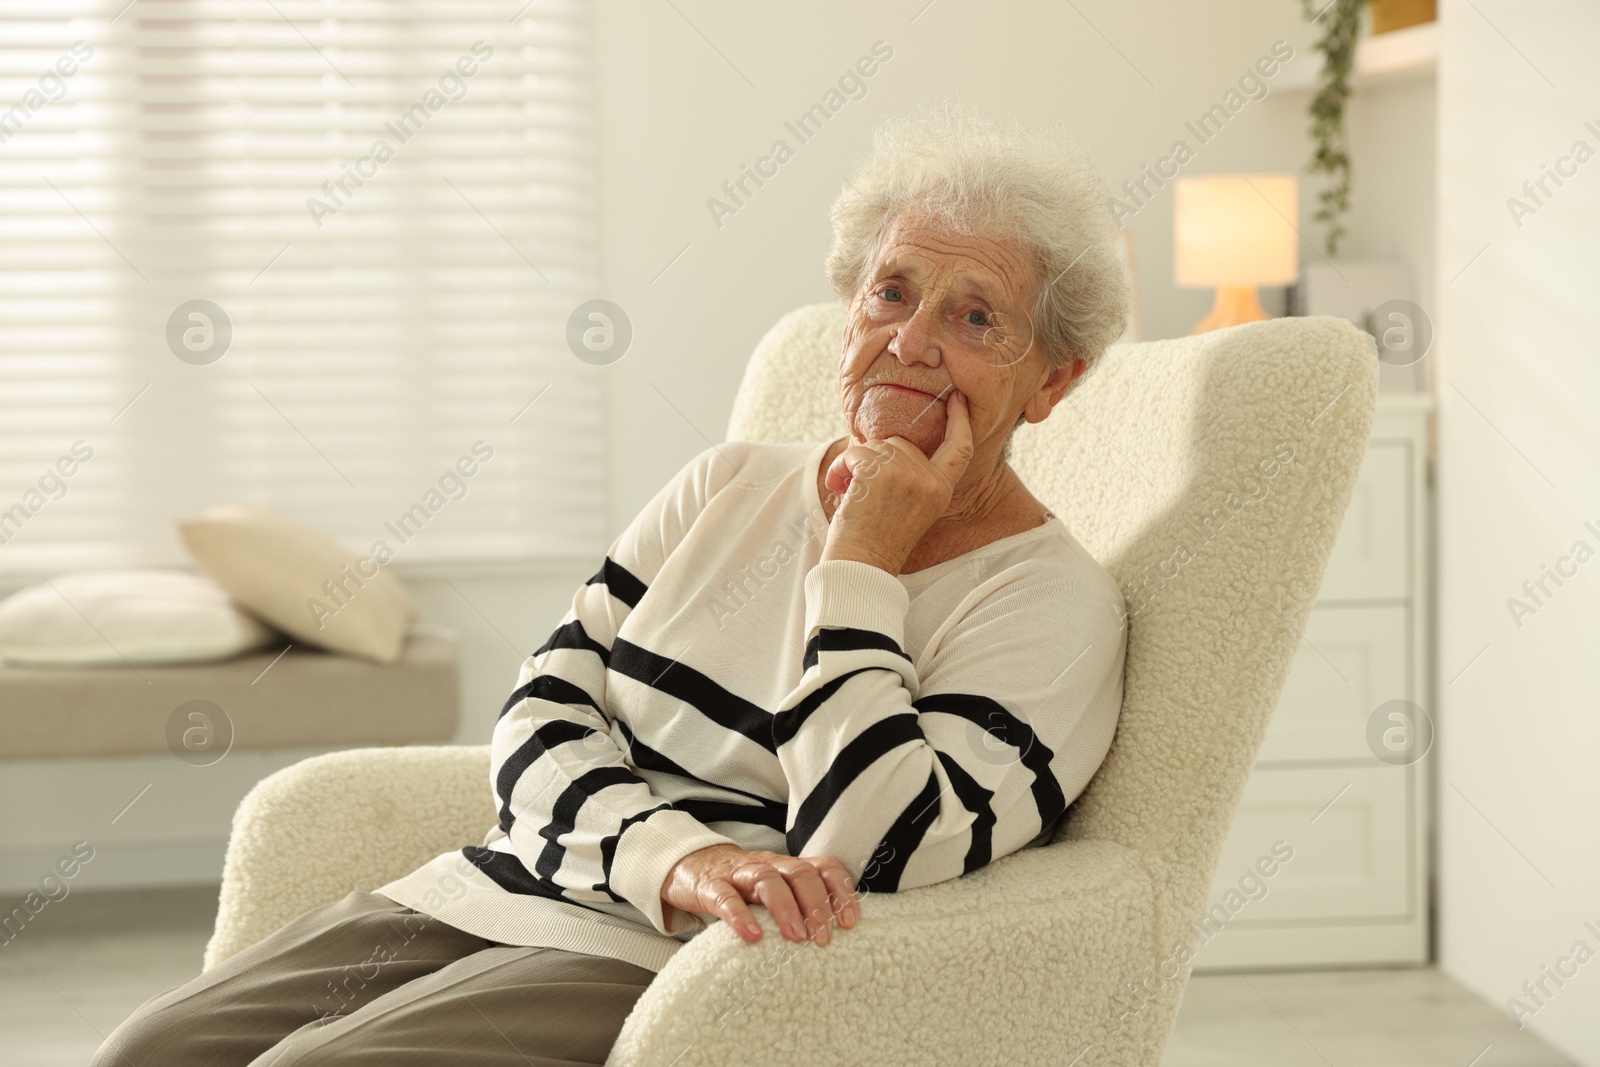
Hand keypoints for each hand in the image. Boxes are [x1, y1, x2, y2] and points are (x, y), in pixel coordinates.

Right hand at [661, 843, 858, 946]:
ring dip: (786, 908)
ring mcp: (739, 873)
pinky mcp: (710, 886)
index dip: (840, 891)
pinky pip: (726, 898)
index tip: (849, 923)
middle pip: (800, 873)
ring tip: (796, 937)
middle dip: (816, 905)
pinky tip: (752, 936)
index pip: (823, 867)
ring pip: (767, 880)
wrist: (690, 866)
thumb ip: (798, 905)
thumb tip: (833, 939)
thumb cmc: (741, 886)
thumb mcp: (774, 889)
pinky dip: (740, 916)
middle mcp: (768, 865)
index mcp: (788, 866)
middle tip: (823, 938)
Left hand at [821, 390, 973, 573]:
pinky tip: (838, 487)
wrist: (861, 566)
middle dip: (875, 458)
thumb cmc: (878, 540)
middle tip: (859, 486)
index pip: (959, 448)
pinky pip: (855, 451)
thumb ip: (913, 477)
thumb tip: (892, 443)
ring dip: (854, 463)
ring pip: (875, 445)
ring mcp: (905, 474)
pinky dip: (840, 466)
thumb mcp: (911, 507)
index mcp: (941, 490)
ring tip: (848, 491)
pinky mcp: (878, 472)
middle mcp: (928, 480)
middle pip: (900, 443)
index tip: (956, 399)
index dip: (959, 421)